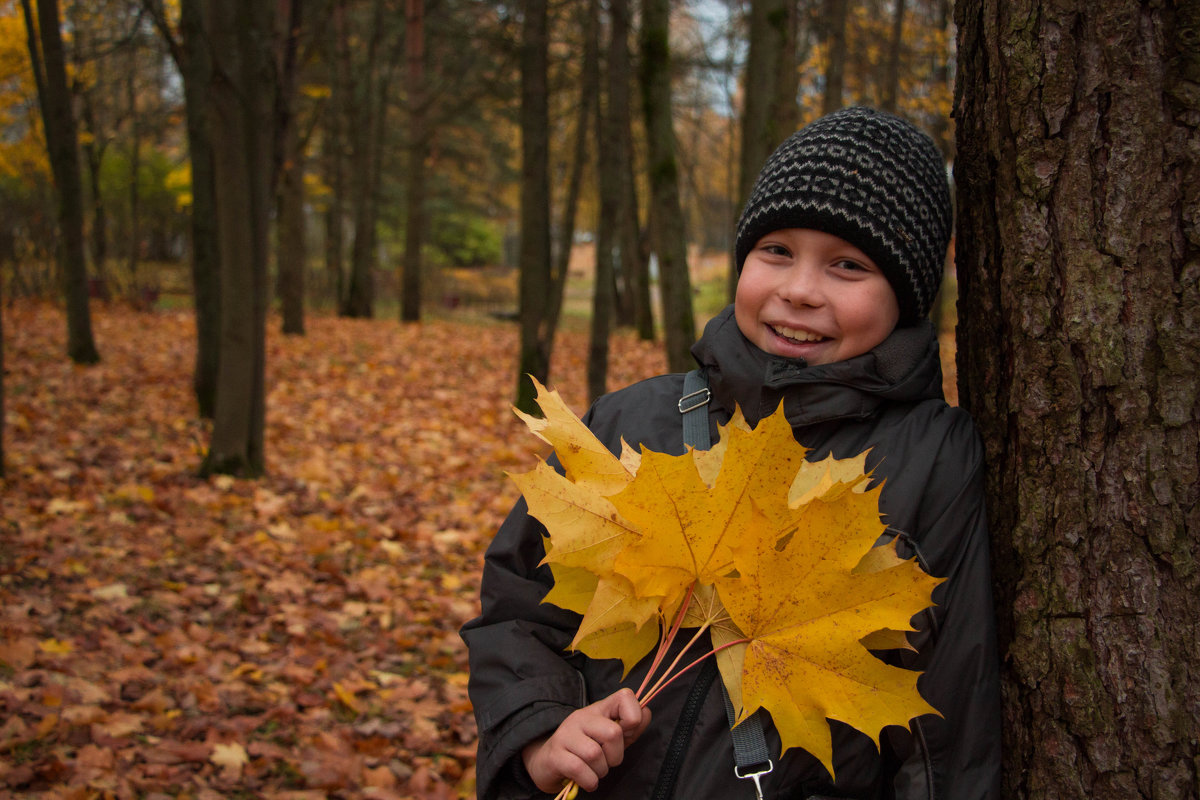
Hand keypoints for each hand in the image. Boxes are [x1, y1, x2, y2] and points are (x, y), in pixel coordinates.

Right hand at [521, 688, 651, 793]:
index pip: (625, 696)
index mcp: (599, 709)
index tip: (626, 734)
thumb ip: (630, 727)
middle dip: (616, 756)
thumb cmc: (584, 750)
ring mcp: (566, 734)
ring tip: (594, 770)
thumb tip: (647, 712)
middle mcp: (582, 717)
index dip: (634, 717)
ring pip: (595, 754)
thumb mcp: (609, 736)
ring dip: (601, 770)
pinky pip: (579, 769)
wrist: (547, 762)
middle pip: (613, 733)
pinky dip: (589, 780)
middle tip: (607, 760)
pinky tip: (587, 780)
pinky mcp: (555, 755)